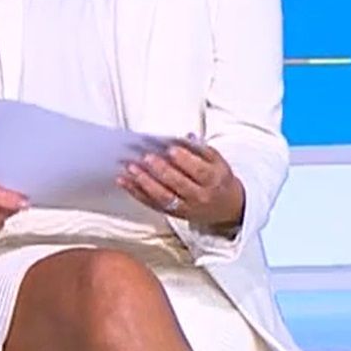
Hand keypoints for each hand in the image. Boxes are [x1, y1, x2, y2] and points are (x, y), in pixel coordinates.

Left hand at [119, 136, 243, 234]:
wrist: (227, 209)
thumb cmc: (219, 180)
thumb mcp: (219, 163)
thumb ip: (203, 150)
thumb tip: (186, 137)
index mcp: (213, 181)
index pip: (199, 171)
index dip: (185, 161)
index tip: (170, 150)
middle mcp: (199, 197)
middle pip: (178, 184)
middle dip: (161, 170)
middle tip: (146, 157)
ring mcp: (184, 207)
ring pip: (163, 197)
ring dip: (144, 182)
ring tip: (131, 168)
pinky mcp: (172, 213)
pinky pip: (152, 203)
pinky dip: (136, 192)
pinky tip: (123, 181)